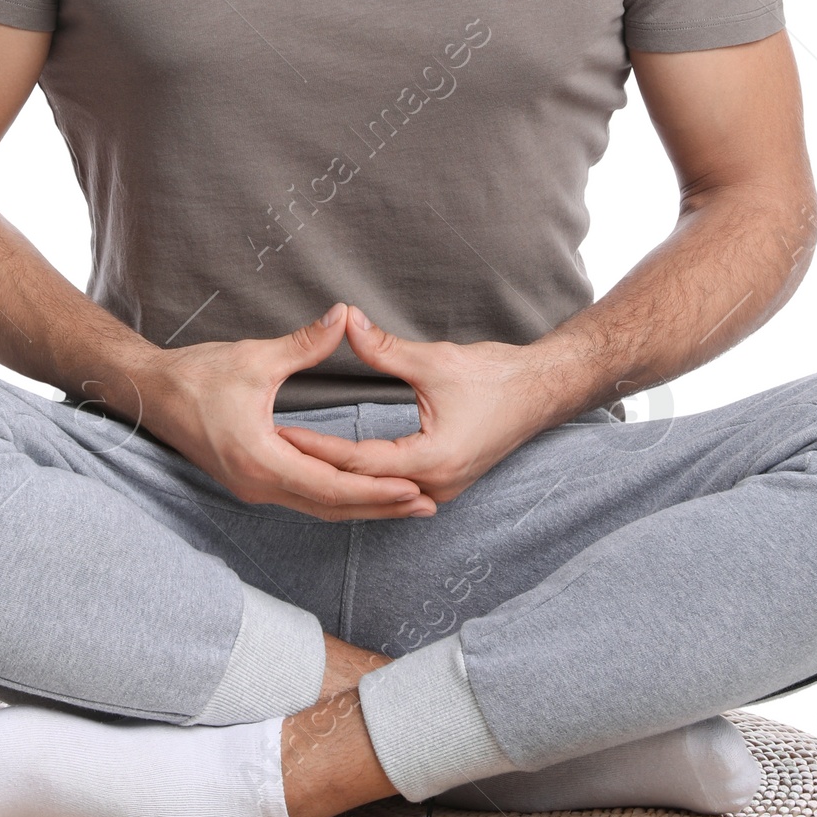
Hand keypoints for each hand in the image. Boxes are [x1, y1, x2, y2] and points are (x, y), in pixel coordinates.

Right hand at [129, 303, 436, 521]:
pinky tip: (360, 492)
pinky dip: (337, 499)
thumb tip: (345, 316)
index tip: (413, 487)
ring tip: (403, 504)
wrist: (148, 393)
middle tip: (425, 505)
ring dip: (360, 507)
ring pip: (317, 509)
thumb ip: (305, 343)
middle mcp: (258, 485)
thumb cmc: (196, 376)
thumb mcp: (255, 358)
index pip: (331, 487)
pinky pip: (303, 499)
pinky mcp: (250, 481)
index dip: (376, 490)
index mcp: (261, 460)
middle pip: (330, 507)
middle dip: (379, 507)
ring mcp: (252, 487)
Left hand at [276, 306, 570, 507]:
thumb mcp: (435, 359)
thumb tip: (346, 322)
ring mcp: (442, 489)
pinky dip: (364, 481)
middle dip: (318, 468)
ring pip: (378, 494)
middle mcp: (437, 484)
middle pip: (363, 485)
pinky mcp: (445, 482)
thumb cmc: (496, 375)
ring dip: (339, 480)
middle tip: (273, 452)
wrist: (542, 391)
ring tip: (295, 464)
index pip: (359, 461)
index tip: (281, 433)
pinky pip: (394, 490)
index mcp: (433, 459)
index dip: (317, 447)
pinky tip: (337, 470)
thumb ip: (385, 348)